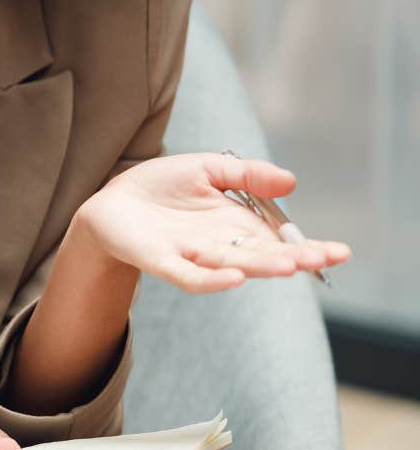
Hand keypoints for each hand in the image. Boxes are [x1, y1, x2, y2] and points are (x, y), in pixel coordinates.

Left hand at [78, 152, 350, 292]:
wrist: (110, 202)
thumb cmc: (160, 187)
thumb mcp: (207, 169)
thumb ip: (247, 175)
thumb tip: (291, 181)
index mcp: (235, 225)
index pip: (277, 240)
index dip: (307, 247)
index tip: (339, 251)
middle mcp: (218, 245)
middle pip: (260, 256)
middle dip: (291, 258)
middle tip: (323, 259)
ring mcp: (190, 255)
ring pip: (230, 265)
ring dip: (259, 266)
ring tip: (289, 266)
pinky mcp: (160, 260)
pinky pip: (188, 275)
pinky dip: (211, 279)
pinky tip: (234, 278)